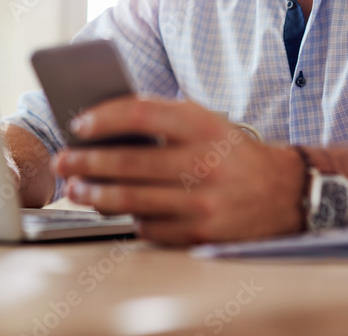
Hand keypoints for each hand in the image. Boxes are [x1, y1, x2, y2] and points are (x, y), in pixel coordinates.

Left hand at [52, 97, 304, 244]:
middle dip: (86, 161)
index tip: (79, 124)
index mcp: (204, 126)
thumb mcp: (206, 123)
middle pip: (129, 162)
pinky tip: (117, 208)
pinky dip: (128, 217)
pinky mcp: (201, 232)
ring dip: (95, 194)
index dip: (104, 118)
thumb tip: (102, 125)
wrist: (283, 191)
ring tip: (77, 187)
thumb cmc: (231, 152)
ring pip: (131, 200)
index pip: (142, 114)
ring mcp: (203, 201)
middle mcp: (204, 163)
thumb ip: (162, 120)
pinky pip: (149, 227)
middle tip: (64, 160)